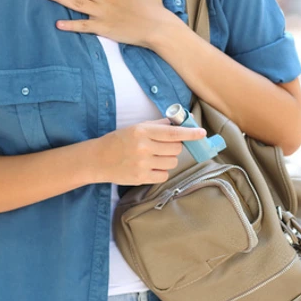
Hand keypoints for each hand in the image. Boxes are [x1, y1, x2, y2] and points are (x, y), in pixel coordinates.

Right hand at [92, 118, 208, 185]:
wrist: (98, 159)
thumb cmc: (119, 141)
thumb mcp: (136, 128)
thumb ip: (159, 125)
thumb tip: (181, 122)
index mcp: (143, 131)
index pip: (173, 133)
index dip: (190, 134)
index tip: (202, 133)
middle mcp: (144, 147)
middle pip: (176, 149)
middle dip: (175, 147)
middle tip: (164, 146)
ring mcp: (142, 164)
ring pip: (172, 163)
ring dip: (169, 160)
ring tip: (155, 157)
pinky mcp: (141, 178)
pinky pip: (164, 175)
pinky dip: (161, 171)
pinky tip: (151, 167)